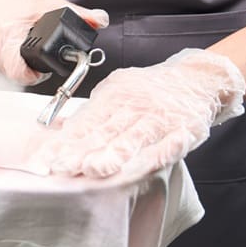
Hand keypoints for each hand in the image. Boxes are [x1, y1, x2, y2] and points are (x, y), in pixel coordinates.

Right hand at [0, 0, 109, 84]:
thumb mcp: (53, 4)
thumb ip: (80, 15)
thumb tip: (100, 21)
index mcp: (5, 33)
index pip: (17, 71)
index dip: (33, 74)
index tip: (41, 70)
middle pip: (13, 71)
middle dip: (29, 67)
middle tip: (38, 54)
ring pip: (3, 69)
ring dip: (17, 63)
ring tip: (25, 47)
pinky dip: (6, 58)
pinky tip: (14, 47)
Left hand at [39, 48, 245, 177]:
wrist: (198, 77)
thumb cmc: (150, 91)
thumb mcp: (116, 92)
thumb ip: (90, 113)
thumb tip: (58, 130)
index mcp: (114, 98)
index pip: (85, 123)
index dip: (65, 142)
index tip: (47, 158)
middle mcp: (134, 107)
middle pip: (105, 132)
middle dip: (81, 151)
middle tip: (61, 166)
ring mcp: (159, 119)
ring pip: (133, 139)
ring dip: (112, 154)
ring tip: (93, 169)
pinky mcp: (184, 130)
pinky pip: (169, 144)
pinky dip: (156, 154)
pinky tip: (140, 167)